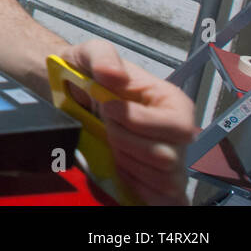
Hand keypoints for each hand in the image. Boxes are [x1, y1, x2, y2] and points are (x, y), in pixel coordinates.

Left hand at [58, 39, 196, 204]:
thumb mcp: (88, 54)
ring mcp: (172, 161)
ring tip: (111, 142)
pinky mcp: (160, 183)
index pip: (175, 125)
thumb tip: (114, 75)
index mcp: (173, 103)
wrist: (72, 97)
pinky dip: (133, 184)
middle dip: (126, 142)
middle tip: (107, 126)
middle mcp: (178, 135)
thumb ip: (102, 56)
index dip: (137, 121)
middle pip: (165, 156)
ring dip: (125, 161)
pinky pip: (157, 197)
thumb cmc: (89, 75)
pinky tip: (117, 164)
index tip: (108, 107)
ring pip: (158, 178)